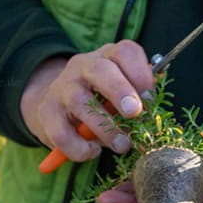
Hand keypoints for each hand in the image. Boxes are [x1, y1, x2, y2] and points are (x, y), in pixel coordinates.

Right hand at [20, 40, 154, 160]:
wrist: (56, 107)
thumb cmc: (101, 100)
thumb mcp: (122, 92)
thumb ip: (140, 95)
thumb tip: (155, 103)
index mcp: (108, 57)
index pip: (125, 51)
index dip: (141, 74)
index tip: (150, 98)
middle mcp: (83, 66)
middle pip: (100, 70)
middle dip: (120, 91)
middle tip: (135, 114)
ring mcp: (62, 88)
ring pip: (80, 102)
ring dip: (106, 128)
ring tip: (123, 145)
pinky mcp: (47, 113)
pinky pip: (62, 133)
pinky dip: (80, 148)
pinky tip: (93, 151)